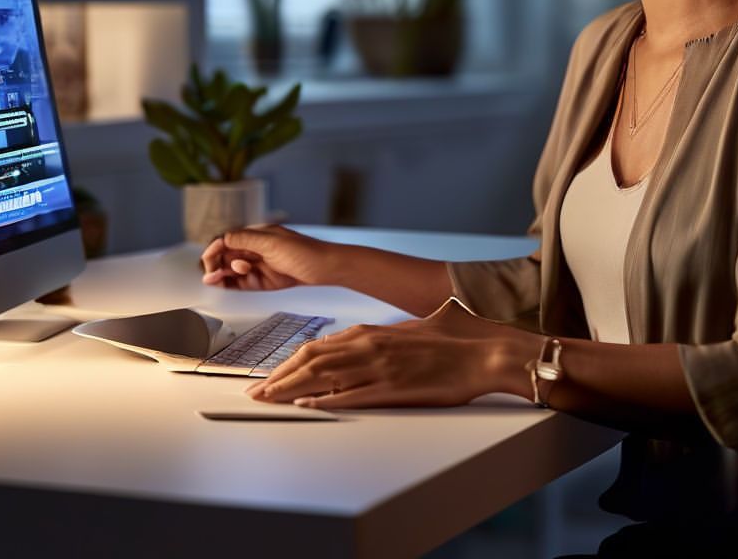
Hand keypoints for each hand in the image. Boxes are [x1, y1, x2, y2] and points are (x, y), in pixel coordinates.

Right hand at [201, 224, 334, 289]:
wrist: (327, 269)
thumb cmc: (305, 252)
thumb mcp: (272, 243)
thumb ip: (246, 241)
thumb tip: (223, 238)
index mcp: (257, 235)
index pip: (228, 240)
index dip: (215, 250)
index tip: (207, 261)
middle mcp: (256, 249)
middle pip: (227, 257)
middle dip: (216, 265)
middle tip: (211, 275)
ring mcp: (260, 266)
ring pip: (233, 271)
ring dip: (223, 275)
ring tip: (217, 280)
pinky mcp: (265, 281)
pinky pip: (243, 283)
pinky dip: (233, 285)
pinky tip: (226, 285)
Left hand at [246, 300, 534, 408]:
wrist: (482, 350)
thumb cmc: (451, 339)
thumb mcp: (410, 330)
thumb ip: (382, 336)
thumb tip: (362, 340)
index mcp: (371, 332)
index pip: (317, 347)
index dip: (288, 363)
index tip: (269, 375)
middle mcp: (368, 347)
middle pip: (309, 362)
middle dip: (277, 378)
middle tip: (255, 392)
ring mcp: (378, 368)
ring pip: (321, 378)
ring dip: (289, 390)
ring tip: (267, 401)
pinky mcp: (392, 390)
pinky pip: (349, 397)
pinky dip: (323, 402)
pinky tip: (306, 407)